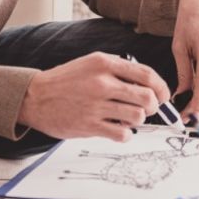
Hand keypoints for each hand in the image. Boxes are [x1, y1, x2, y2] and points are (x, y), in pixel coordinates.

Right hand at [17, 51, 169, 140]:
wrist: (35, 97)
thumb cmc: (66, 80)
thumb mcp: (92, 63)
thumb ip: (119, 69)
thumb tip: (148, 84)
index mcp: (105, 63)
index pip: (147, 74)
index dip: (161, 87)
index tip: (163, 96)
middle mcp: (102, 83)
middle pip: (147, 97)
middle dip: (154, 106)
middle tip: (148, 109)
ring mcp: (96, 105)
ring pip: (137, 116)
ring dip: (139, 120)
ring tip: (130, 118)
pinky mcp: (89, 125)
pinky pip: (122, 133)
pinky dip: (126, 134)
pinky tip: (118, 129)